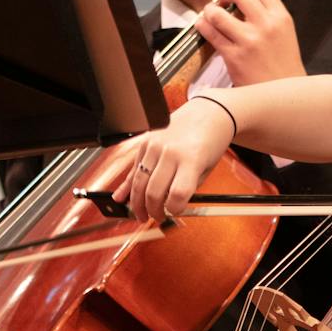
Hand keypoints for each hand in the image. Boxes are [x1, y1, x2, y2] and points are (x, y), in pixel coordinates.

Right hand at [109, 95, 236, 221]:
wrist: (208, 112)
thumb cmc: (210, 142)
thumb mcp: (205, 169)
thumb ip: (187, 188)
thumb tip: (167, 207)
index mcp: (191, 159)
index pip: (177, 195)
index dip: (174, 210)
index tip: (175, 213)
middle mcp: (170, 152)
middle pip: (154, 192)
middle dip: (153, 211)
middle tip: (156, 217)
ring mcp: (155, 145)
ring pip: (139, 182)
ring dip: (137, 203)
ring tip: (141, 214)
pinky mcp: (145, 141)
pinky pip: (133, 167)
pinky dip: (128, 185)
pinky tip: (121, 197)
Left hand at [195, 0, 304, 83]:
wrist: (282, 95)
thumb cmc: (282, 65)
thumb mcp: (284, 33)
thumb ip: (268, 15)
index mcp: (281, 17)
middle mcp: (266, 25)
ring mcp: (248, 40)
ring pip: (218, 13)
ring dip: (210, 9)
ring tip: (210, 13)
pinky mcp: (233, 56)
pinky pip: (210, 33)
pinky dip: (203, 25)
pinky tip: (203, 25)